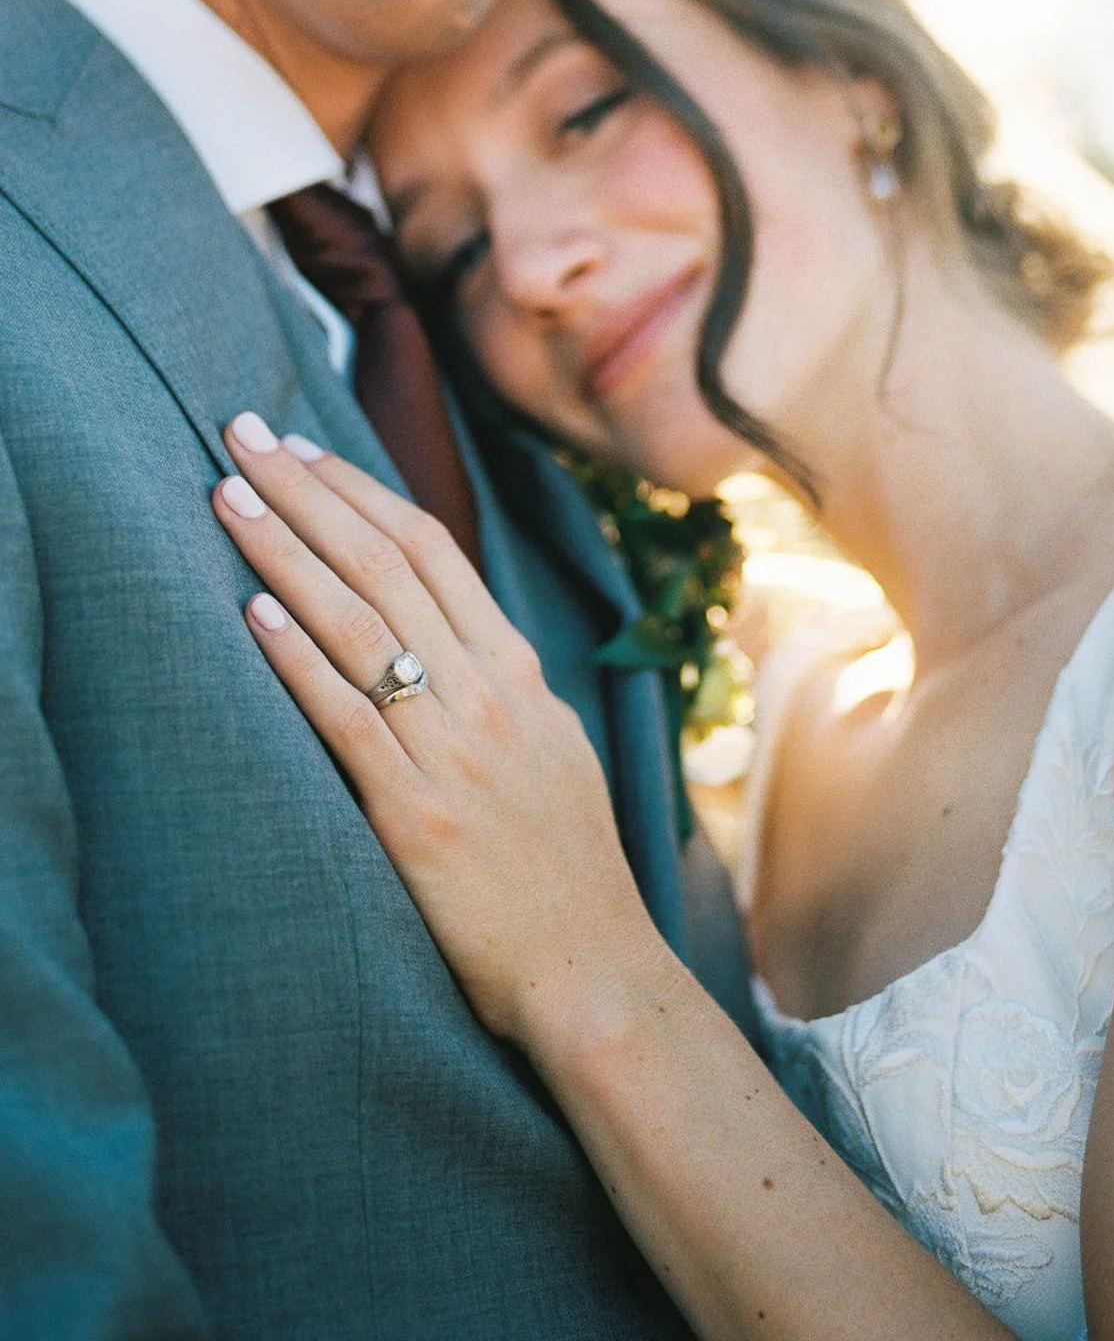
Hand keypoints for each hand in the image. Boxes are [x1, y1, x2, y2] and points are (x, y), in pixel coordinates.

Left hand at [212, 414, 658, 1046]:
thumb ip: (501, 688)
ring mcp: (458, 753)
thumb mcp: (553, 752)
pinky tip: (250, 613)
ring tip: (225, 496)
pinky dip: (299, 661)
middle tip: (243, 432)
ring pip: (362, 626)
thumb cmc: (569, 871)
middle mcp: (491, 696)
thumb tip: (448, 636)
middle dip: (308, 491)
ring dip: (286, 552)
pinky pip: (351, 722)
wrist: (596, 974)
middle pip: (389, 565)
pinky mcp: (420, 818)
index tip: (302, 449)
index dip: (361, 491)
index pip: (434, 551)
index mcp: (521, 675)